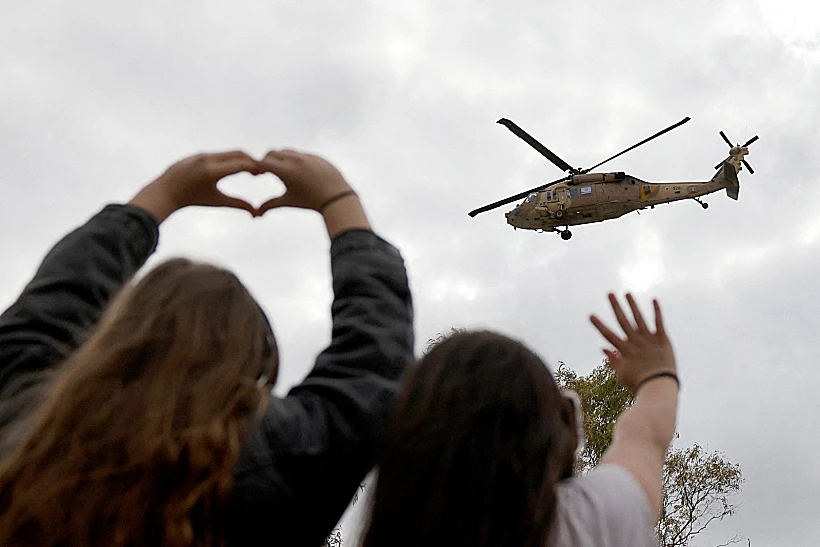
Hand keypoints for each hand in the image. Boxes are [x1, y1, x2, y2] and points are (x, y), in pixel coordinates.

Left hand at [129, 151, 258, 222]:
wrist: (166, 192)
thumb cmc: (192, 199)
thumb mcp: (216, 201)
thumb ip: (238, 204)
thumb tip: (256, 213)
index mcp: (212, 172)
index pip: (241, 164)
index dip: (255, 168)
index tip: (263, 174)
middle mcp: (208, 159)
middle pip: (238, 154)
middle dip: (251, 160)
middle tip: (260, 171)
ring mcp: (202, 154)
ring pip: (228, 153)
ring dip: (241, 159)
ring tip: (249, 170)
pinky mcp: (199, 153)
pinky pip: (219, 154)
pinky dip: (229, 159)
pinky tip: (233, 167)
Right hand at [255, 150, 354, 213]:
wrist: (336, 197)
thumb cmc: (310, 201)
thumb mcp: (289, 201)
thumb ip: (271, 204)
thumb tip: (257, 214)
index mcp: (286, 170)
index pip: (264, 163)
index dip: (258, 168)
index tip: (258, 176)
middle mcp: (295, 159)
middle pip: (273, 153)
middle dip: (267, 161)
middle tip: (265, 171)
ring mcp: (306, 155)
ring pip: (286, 151)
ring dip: (280, 158)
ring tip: (280, 170)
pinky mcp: (315, 155)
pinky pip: (300, 153)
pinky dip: (294, 159)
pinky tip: (296, 170)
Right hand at [590, 294, 676, 393]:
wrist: (659, 386)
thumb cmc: (639, 383)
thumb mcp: (622, 373)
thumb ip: (613, 360)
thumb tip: (603, 348)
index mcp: (624, 350)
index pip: (608, 335)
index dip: (599, 325)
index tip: (590, 315)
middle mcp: (635, 342)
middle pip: (623, 321)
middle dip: (615, 306)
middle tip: (610, 294)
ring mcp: (649, 339)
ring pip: (639, 318)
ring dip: (633, 305)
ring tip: (627, 293)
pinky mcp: (662, 339)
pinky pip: (659, 322)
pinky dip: (657, 311)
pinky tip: (654, 300)